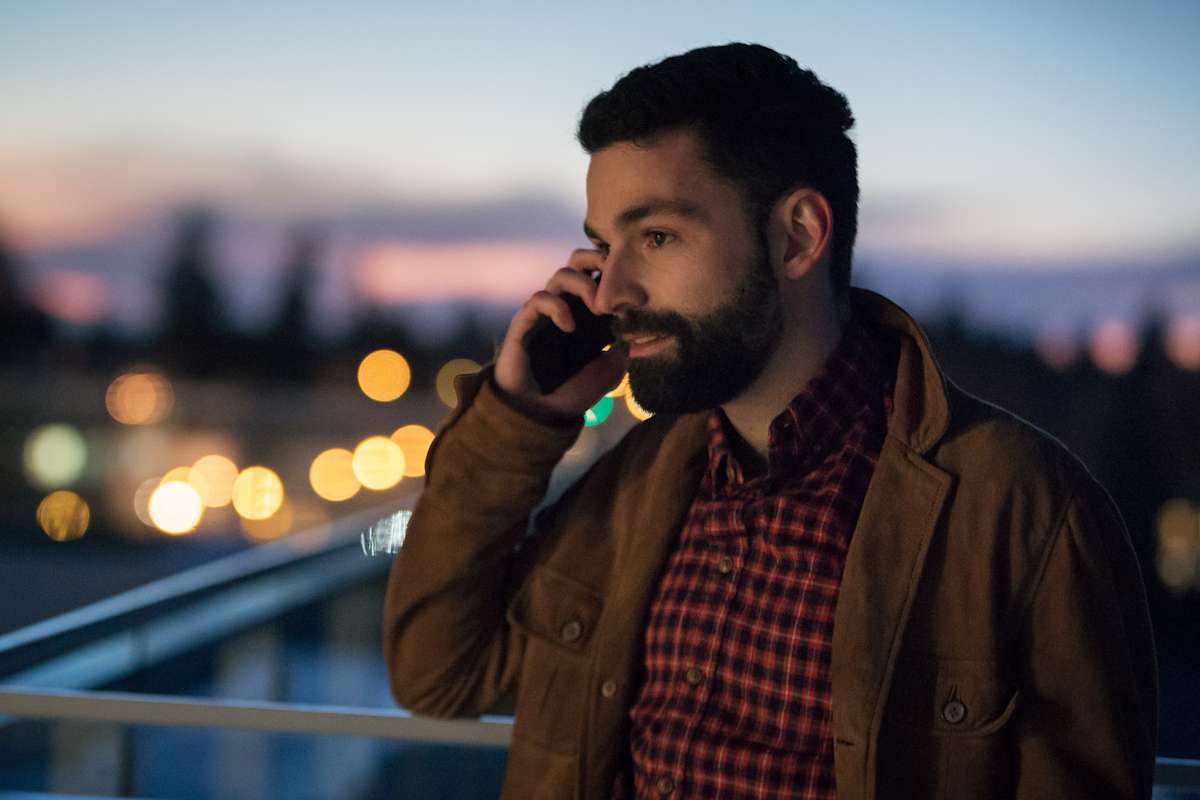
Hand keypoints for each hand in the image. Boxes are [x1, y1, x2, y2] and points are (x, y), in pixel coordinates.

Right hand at [494, 249, 626, 419]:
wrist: (541, 414)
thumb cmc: (575, 392)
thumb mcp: (611, 369)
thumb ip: (625, 345)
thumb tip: (639, 325)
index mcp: (589, 314)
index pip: (601, 277)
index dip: (619, 276)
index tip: (641, 297)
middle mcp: (569, 307)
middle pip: (578, 261)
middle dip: (596, 259)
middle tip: (614, 277)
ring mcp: (547, 313)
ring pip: (561, 274)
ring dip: (583, 284)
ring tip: (597, 308)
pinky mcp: (526, 321)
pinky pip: (540, 298)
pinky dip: (558, 307)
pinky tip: (570, 327)